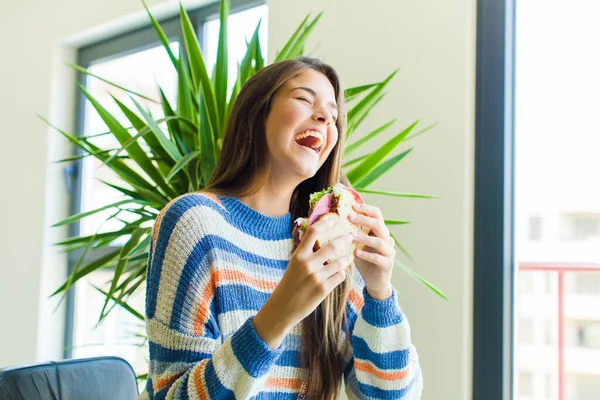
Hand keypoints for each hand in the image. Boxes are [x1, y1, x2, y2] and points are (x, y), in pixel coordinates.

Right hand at [253, 218, 352, 347]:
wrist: (282, 308)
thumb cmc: (289, 284)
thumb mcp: (293, 265)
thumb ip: (306, 253)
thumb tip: (319, 238)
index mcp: (298, 255)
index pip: (313, 232)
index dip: (324, 223)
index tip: (333, 219)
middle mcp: (308, 264)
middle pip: (332, 246)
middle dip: (344, 240)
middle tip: (350, 236)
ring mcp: (317, 277)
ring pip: (340, 263)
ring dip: (347, 259)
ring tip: (350, 257)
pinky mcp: (324, 290)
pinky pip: (340, 277)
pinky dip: (341, 274)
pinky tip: (340, 273)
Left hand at [349, 203, 394, 299]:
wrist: (375, 282)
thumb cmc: (364, 261)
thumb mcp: (357, 244)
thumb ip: (350, 233)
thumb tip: (332, 221)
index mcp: (380, 231)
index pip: (377, 214)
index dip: (366, 208)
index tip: (352, 205)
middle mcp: (387, 239)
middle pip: (379, 224)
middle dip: (364, 219)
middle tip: (350, 217)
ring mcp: (389, 252)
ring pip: (379, 241)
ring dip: (364, 237)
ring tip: (350, 236)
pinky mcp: (387, 264)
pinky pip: (378, 258)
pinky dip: (366, 254)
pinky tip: (356, 253)